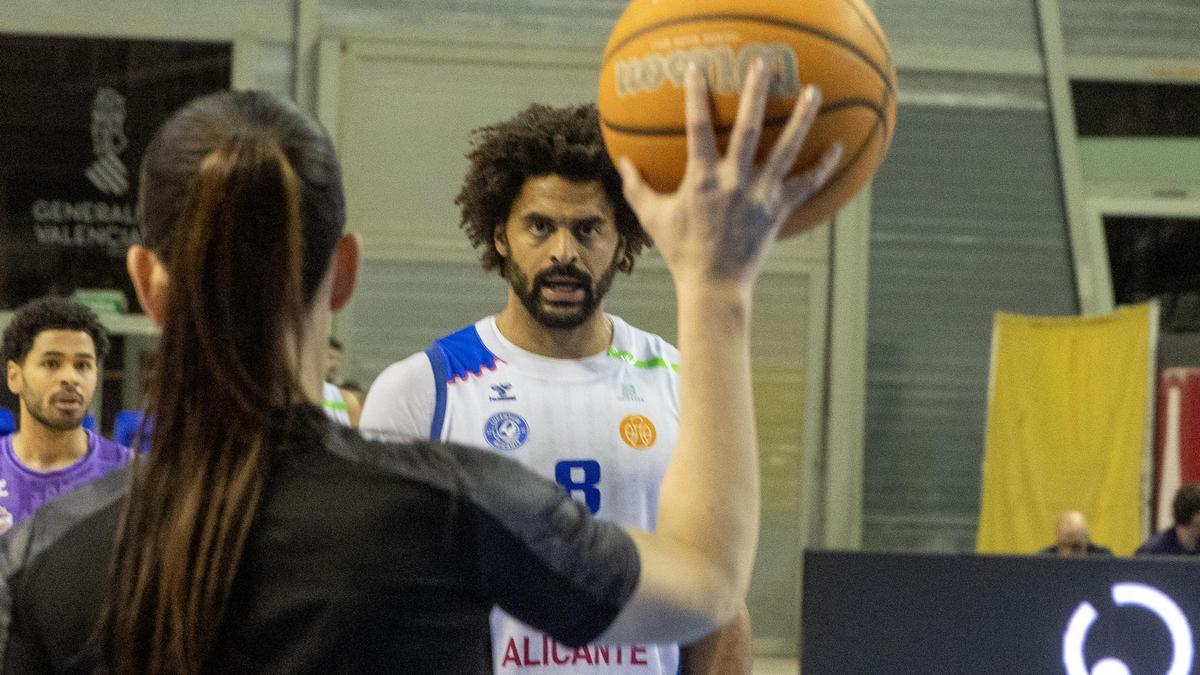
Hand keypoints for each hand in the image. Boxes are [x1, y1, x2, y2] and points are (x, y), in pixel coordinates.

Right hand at [617, 58, 842, 285]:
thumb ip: (637, 187)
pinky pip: (806, 185)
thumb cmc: (680, 251)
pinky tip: (837, 147)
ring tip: (813, 92)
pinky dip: (822, 167)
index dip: (696, 95)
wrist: (714, 284)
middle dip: (755, 93)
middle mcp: (734, 181)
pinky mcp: (778, 210)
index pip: (697, 127)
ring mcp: (759, 194)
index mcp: (702, 179)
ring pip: (785, 149)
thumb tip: (621, 161)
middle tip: (764, 64)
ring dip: (800, 119)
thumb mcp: (653, 217)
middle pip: (748, 128)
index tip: (697, 67)